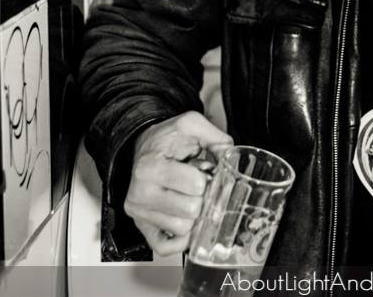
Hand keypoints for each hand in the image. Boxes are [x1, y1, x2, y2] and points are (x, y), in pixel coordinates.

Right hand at [123, 111, 232, 256]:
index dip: (206, 178)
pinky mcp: (141, 227)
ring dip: (192, 215)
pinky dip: (180, 239)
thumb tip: (232, 160)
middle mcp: (140, 192)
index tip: (201, 171)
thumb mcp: (190, 125)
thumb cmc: (166, 139)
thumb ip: (216, 138)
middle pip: (191, 211)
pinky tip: (185, 221)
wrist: (142, 148)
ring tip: (186, 197)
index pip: (195, 186)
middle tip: (195, 186)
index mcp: (151, 167)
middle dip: (201, 198)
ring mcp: (139, 213)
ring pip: (183, 229)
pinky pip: (165, 247)